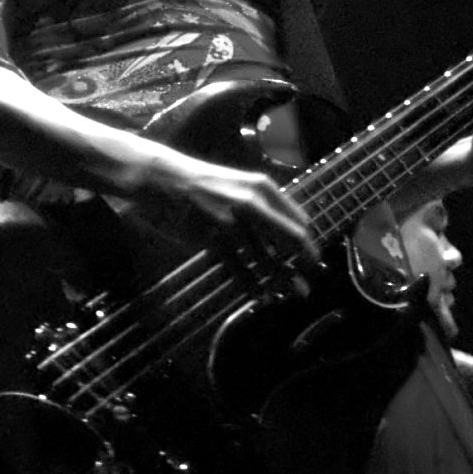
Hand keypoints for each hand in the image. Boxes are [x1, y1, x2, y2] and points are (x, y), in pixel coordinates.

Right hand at [139, 147, 316, 280]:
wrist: (160, 178)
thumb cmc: (199, 182)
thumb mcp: (237, 184)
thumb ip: (261, 204)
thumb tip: (284, 231)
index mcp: (263, 188)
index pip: (300, 220)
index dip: (308, 242)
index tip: (311, 258)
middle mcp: (253, 204)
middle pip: (292, 240)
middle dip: (305, 262)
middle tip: (312, 278)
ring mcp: (232, 223)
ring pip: (268, 258)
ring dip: (284, 279)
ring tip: (295, 293)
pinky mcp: (212, 239)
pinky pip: (239, 269)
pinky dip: (253, 285)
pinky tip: (260, 295)